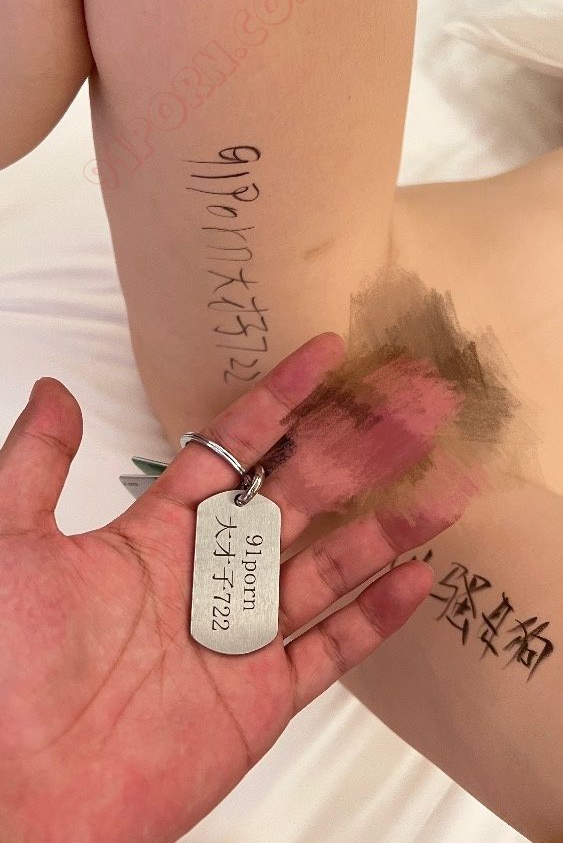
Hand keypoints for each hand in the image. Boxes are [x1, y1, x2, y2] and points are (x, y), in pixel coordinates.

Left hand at [0, 333, 460, 842]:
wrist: (21, 799)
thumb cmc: (4, 670)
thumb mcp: (9, 546)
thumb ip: (36, 464)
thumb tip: (53, 391)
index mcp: (156, 534)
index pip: (234, 450)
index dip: (282, 401)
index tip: (325, 358)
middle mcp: (206, 576)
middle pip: (298, 498)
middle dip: (354, 451)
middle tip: (408, 409)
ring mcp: (238, 635)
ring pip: (328, 567)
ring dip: (384, 528)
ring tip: (439, 489)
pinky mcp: (259, 698)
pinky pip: (330, 650)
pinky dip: (376, 617)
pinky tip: (415, 578)